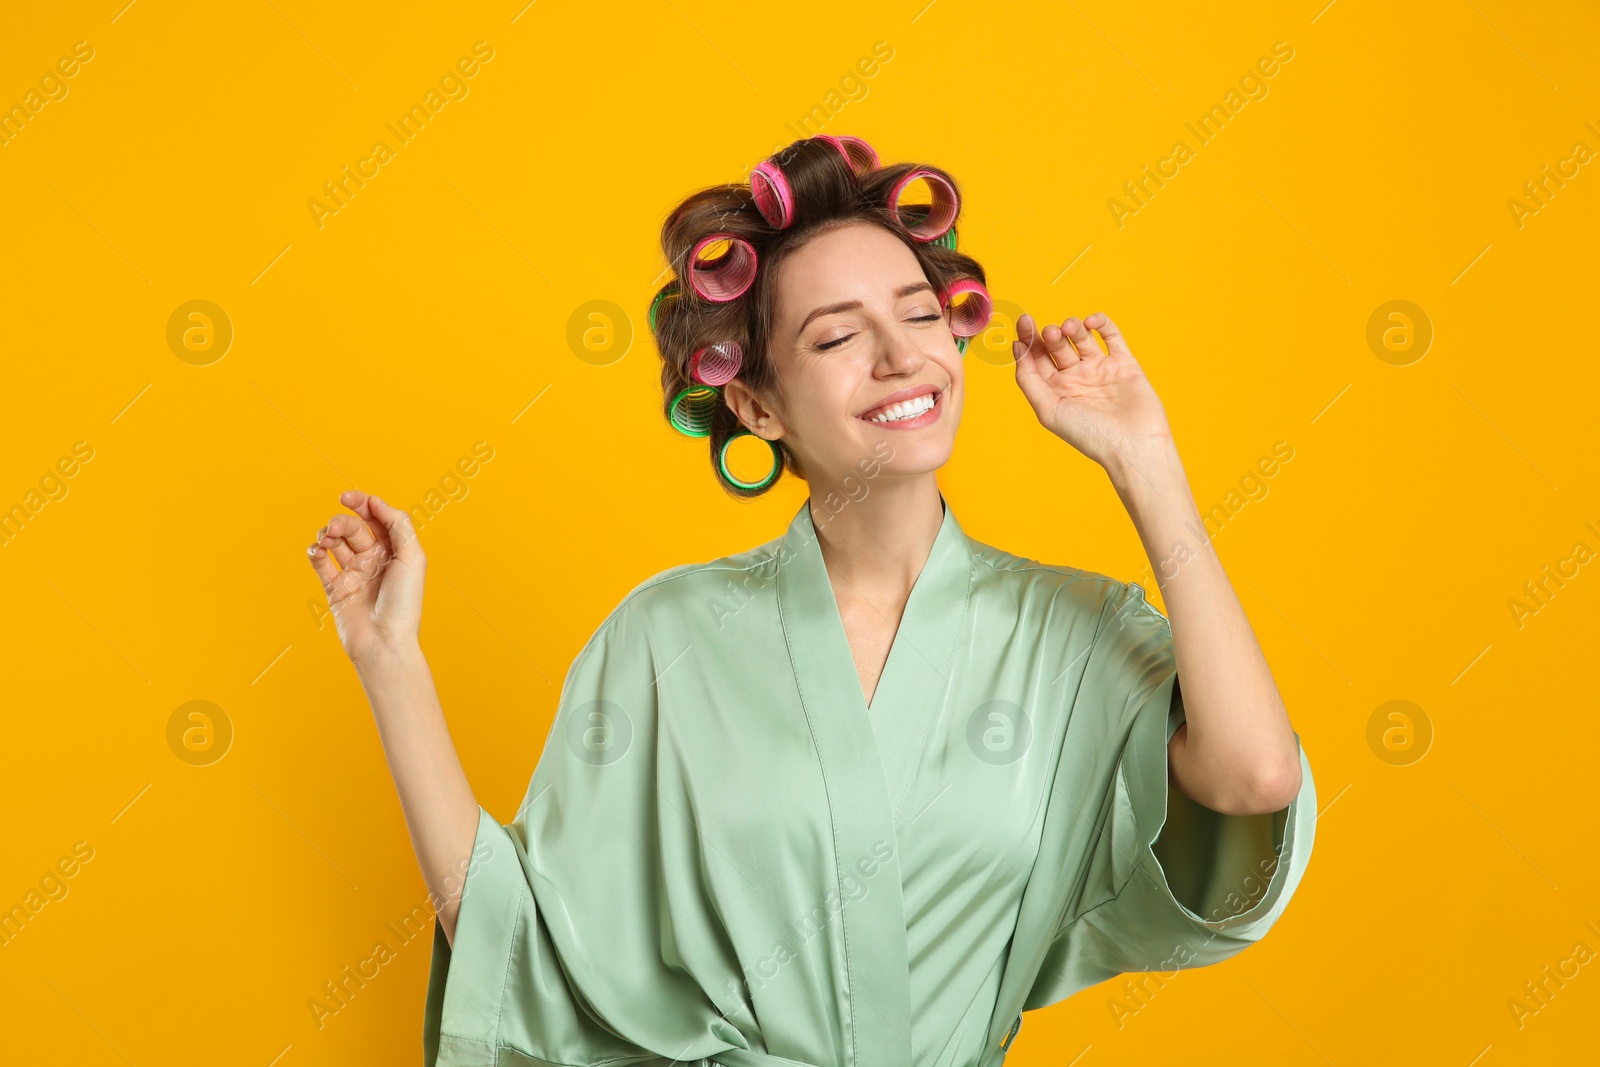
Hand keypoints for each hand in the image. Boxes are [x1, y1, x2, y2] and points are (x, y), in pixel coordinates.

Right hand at [306, 490, 425, 667]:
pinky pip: (320, 562)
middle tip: (337, 526)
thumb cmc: (404, 603)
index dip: (364, 503)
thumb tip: (378, 502)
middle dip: (344, 521)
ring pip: (336, 541)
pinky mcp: (334, 587)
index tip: (349, 497)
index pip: (378, 518)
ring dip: (328, 533)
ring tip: (327, 539)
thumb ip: (399, 525)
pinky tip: (317, 549)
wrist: (384, 642)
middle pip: (355, 527)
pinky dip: (315, 551)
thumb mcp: (412, 558)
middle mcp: (375, 560)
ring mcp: (353, 573)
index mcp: (395, 551)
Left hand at [1011, 312, 1173, 474]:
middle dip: (1050, 334)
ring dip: (1072, 326)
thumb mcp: (1048, 410)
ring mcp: (1100, 369)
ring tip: (1070, 327)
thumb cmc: (1089, 435)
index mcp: (1055, 390)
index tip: (1024, 321)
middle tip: (1051, 332)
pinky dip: (1101, 323)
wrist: (1133, 445)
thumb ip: (1028, 380)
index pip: (1036, 359)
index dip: (1028, 339)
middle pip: (1057, 346)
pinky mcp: (1124, 363)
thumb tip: (1017, 347)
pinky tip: (1091, 321)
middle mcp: (1076, 378)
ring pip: (1081, 337)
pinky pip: (1112, 336)